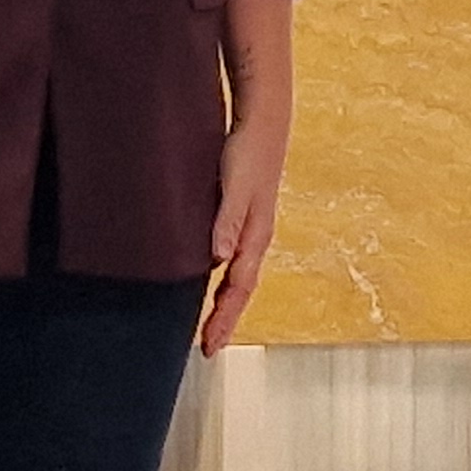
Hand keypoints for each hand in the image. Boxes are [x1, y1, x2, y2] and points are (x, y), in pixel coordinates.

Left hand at [198, 112, 285, 354]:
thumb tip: (218, 260)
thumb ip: (226, 221)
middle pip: (239, 289)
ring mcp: (248, 229)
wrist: (263, 123)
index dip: (224, 318)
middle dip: (224, 319)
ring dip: (223, 302)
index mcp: (255, 237)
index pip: (239, 289)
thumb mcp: (236, 186)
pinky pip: (231, 259)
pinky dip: (221, 278)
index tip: (209, 346)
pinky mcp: (240, 218)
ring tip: (208, 325)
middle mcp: (254, 238)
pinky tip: (208, 279)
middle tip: (208, 347)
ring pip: (236, 276)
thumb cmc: (248, 153)